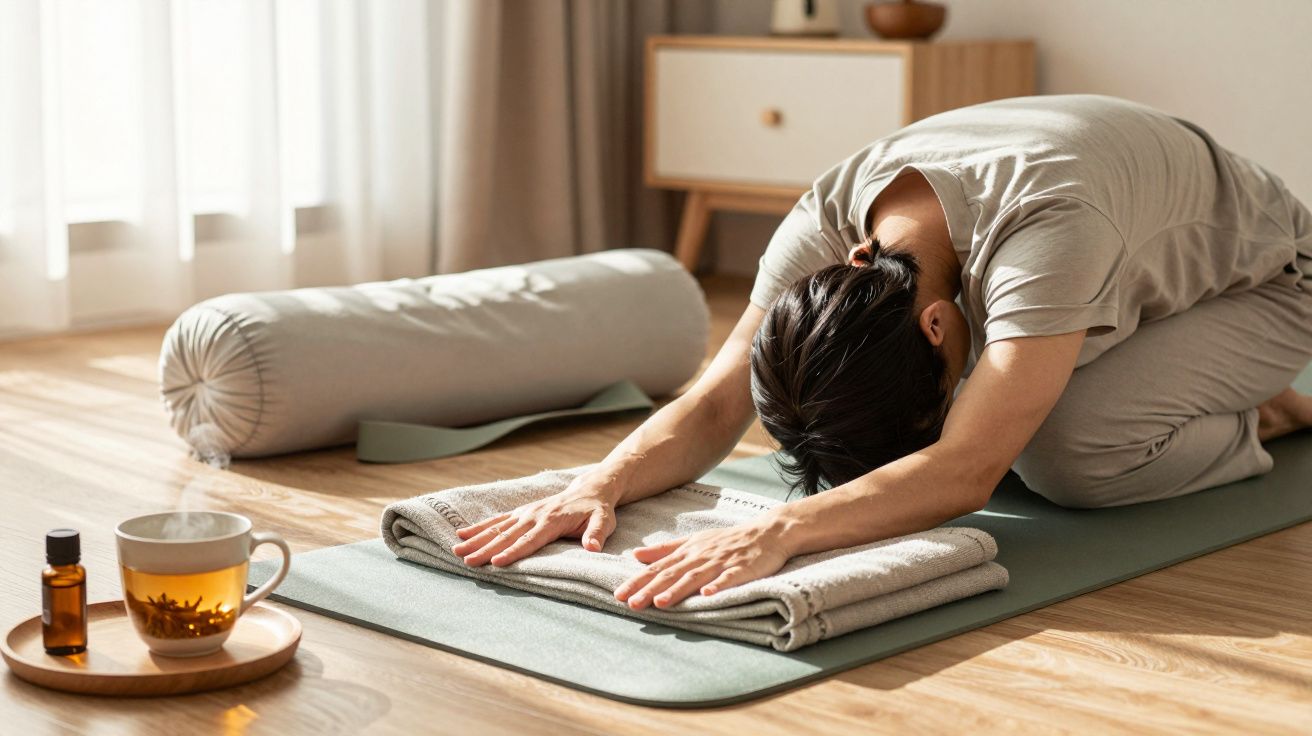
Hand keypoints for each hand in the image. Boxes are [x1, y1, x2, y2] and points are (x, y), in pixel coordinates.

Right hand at [451, 473, 617, 566]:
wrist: (590, 489)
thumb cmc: (597, 510)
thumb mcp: (604, 521)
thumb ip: (597, 534)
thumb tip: (592, 547)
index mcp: (552, 521)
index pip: (530, 540)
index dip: (513, 552)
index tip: (496, 562)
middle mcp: (534, 516)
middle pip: (507, 536)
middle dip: (486, 549)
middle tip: (467, 561)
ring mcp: (525, 513)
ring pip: (497, 528)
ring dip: (477, 539)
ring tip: (457, 550)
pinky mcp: (521, 512)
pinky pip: (498, 520)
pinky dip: (479, 527)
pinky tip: (462, 533)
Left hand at [613, 515, 794, 609]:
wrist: (766, 532)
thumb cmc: (727, 540)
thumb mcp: (693, 541)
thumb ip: (665, 550)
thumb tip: (635, 556)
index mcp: (688, 551)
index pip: (658, 568)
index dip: (638, 581)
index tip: (619, 595)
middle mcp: (700, 556)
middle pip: (672, 574)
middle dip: (651, 589)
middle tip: (631, 603)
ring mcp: (721, 562)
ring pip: (695, 577)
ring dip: (678, 589)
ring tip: (660, 602)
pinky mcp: (742, 568)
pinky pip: (729, 578)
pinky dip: (718, 586)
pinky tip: (707, 596)